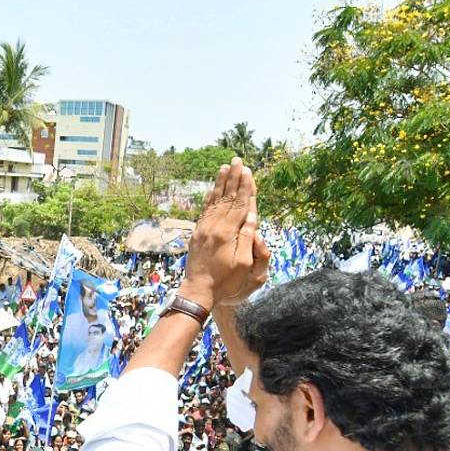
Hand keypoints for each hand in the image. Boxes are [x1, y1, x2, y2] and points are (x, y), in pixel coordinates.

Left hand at [187, 157, 269, 305]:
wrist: (198, 290)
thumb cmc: (225, 281)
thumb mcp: (242, 262)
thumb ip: (247, 237)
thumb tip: (252, 215)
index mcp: (227, 233)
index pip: (240, 204)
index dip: (246, 187)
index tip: (249, 172)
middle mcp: (214, 227)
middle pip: (227, 197)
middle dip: (233, 178)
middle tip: (237, 161)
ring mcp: (203, 229)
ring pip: (214, 200)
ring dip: (221, 183)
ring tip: (225, 167)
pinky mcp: (197, 233)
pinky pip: (205, 210)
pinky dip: (210, 197)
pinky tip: (212, 188)